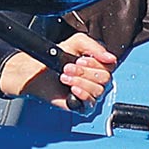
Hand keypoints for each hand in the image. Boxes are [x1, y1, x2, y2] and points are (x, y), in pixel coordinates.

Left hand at [0, 32, 116, 109]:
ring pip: (99, 90)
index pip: (110, 65)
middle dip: (84, 72)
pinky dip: (82, 94)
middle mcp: (96, 80)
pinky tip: (71, 89)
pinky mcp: (82, 106)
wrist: (38, 72)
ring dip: (80, 81)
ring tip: (65, 77)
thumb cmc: (55, 59)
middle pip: (105, 78)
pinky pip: (91, 104)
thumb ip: (95, 46)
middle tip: (68, 68)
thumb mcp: (76, 43)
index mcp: (98, 65)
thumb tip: (110, 58)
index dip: (96, 63)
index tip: (80, 60)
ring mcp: (90, 94)